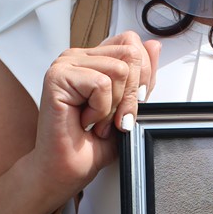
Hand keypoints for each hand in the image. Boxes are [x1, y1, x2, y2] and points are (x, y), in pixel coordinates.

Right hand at [28, 31, 160, 202]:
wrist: (64, 170)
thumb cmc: (88, 145)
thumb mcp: (127, 108)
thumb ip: (141, 78)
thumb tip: (154, 45)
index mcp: (94, 60)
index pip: (131, 43)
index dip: (141, 76)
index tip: (128, 107)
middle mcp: (78, 57)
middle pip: (129, 55)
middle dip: (130, 96)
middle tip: (112, 119)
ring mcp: (65, 64)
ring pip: (119, 70)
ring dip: (113, 106)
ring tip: (96, 121)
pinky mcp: (58, 77)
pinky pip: (101, 84)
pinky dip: (99, 110)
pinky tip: (84, 121)